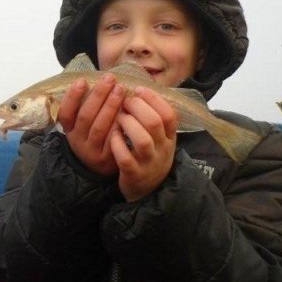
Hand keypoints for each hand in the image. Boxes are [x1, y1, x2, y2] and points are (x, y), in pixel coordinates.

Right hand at [58, 74, 125, 176]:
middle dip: (98, 95)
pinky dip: (120, 122)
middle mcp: (77, 140)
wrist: (97, 165)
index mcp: (69, 129)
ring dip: (111, 106)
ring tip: (120, 89)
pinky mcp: (107, 158)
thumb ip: (85, 104)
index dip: (72, 97)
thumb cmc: (92, 134)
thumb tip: (97, 78)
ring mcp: (92, 150)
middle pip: (86, 116)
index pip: (65, 112)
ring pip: (100, 127)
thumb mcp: (81, 123)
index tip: (82, 80)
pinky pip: (114, 137)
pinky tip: (128, 109)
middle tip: (110, 79)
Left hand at [110, 86, 176, 201]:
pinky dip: (117, 144)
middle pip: (154, 122)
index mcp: (169, 137)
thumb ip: (154, 118)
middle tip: (125, 102)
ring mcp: (149, 163)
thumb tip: (140, 90)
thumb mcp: (159, 139)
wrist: (148, 192)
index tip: (137, 90)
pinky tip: (112, 136)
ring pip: (142, 139)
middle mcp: (162, 149)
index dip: (153, 99)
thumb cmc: (150, 157)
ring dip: (127, 124)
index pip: (169, 114)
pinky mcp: (134, 175)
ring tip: (119, 118)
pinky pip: (126, 158)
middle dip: (137, 107)